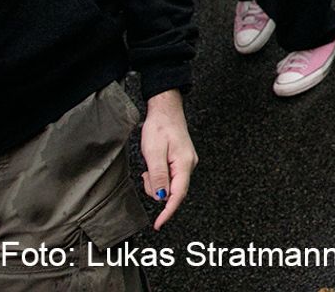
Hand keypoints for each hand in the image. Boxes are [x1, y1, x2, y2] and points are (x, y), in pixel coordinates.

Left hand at [139, 90, 195, 229]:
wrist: (166, 110)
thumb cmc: (160, 127)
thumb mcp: (154, 152)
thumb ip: (158, 176)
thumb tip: (162, 197)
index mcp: (184, 164)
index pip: (178, 194)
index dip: (168, 212)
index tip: (158, 224)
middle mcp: (188, 165)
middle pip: (173, 191)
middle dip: (157, 190)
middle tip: (145, 174)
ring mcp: (186, 163)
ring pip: (170, 185)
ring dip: (156, 181)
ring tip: (149, 165)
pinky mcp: (181, 160)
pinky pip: (169, 177)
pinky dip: (158, 176)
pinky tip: (153, 165)